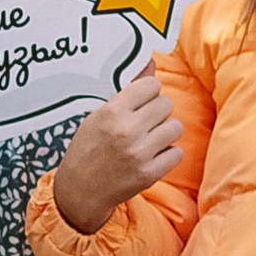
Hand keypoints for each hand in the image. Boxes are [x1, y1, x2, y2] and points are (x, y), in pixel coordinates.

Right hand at [50, 63, 181, 232]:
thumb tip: (151, 63)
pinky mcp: (150, 173)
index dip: (148, 93)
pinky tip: (150, 157)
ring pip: (175, 128)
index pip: (151, 85)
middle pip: (166, 105)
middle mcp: (127, 130)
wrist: (79, 192)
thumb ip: (127, 91)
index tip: (141, 102)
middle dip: (157, 113)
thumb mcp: (98, 116)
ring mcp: (140, 152)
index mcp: (112, 111)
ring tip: (148, 140)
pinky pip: (177, 152)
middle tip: (143, 124)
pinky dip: (167, 155)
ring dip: (164, 133)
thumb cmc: (87, 150)